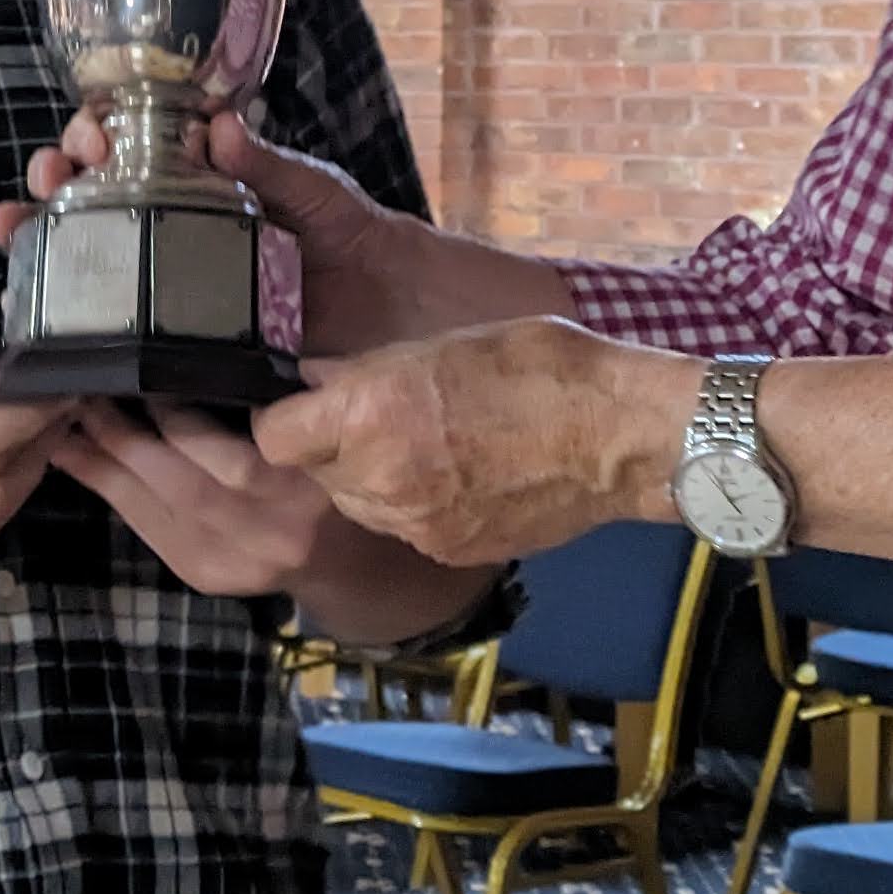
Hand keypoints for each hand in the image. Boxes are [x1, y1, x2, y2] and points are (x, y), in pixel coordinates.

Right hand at [0, 111, 426, 354]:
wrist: (385, 305)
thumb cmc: (348, 232)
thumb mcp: (311, 188)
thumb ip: (268, 162)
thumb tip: (219, 126)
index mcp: (197, 175)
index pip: (128, 142)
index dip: (96, 131)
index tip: (89, 133)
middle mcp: (171, 222)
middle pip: (91, 192)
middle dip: (54, 177)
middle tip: (49, 175)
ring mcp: (168, 276)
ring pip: (90, 251)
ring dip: (41, 235)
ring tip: (14, 228)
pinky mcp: (177, 328)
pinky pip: (118, 317)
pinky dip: (72, 310)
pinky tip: (34, 305)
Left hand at [53, 399, 338, 599]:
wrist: (342, 556)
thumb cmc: (331, 468)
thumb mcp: (326, 426)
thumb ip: (287, 393)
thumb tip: (218, 338)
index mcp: (307, 491)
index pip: (236, 459)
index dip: (182, 420)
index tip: (145, 376)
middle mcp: (270, 533)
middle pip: (184, 487)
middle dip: (127, 439)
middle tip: (87, 394)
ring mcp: (232, 562)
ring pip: (155, 510)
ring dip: (105, 466)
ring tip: (68, 424)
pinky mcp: (202, 575)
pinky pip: (148, 528)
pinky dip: (113, 492)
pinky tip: (83, 460)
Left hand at [251, 318, 686, 564]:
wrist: (619, 436)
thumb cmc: (541, 368)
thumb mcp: (441, 342)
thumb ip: (369, 370)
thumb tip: (316, 379)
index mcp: (369, 413)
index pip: (273, 439)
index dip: (283, 421)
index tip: (301, 406)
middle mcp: (380, 476)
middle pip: (314, 475)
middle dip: (330, 449)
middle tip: (372, 420)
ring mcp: (414, 524)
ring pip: (357, 505)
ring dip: (370, 479)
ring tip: (422, 445)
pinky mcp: (448, 551)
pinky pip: (404, 529)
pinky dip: (415, 506)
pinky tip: (458, 476)